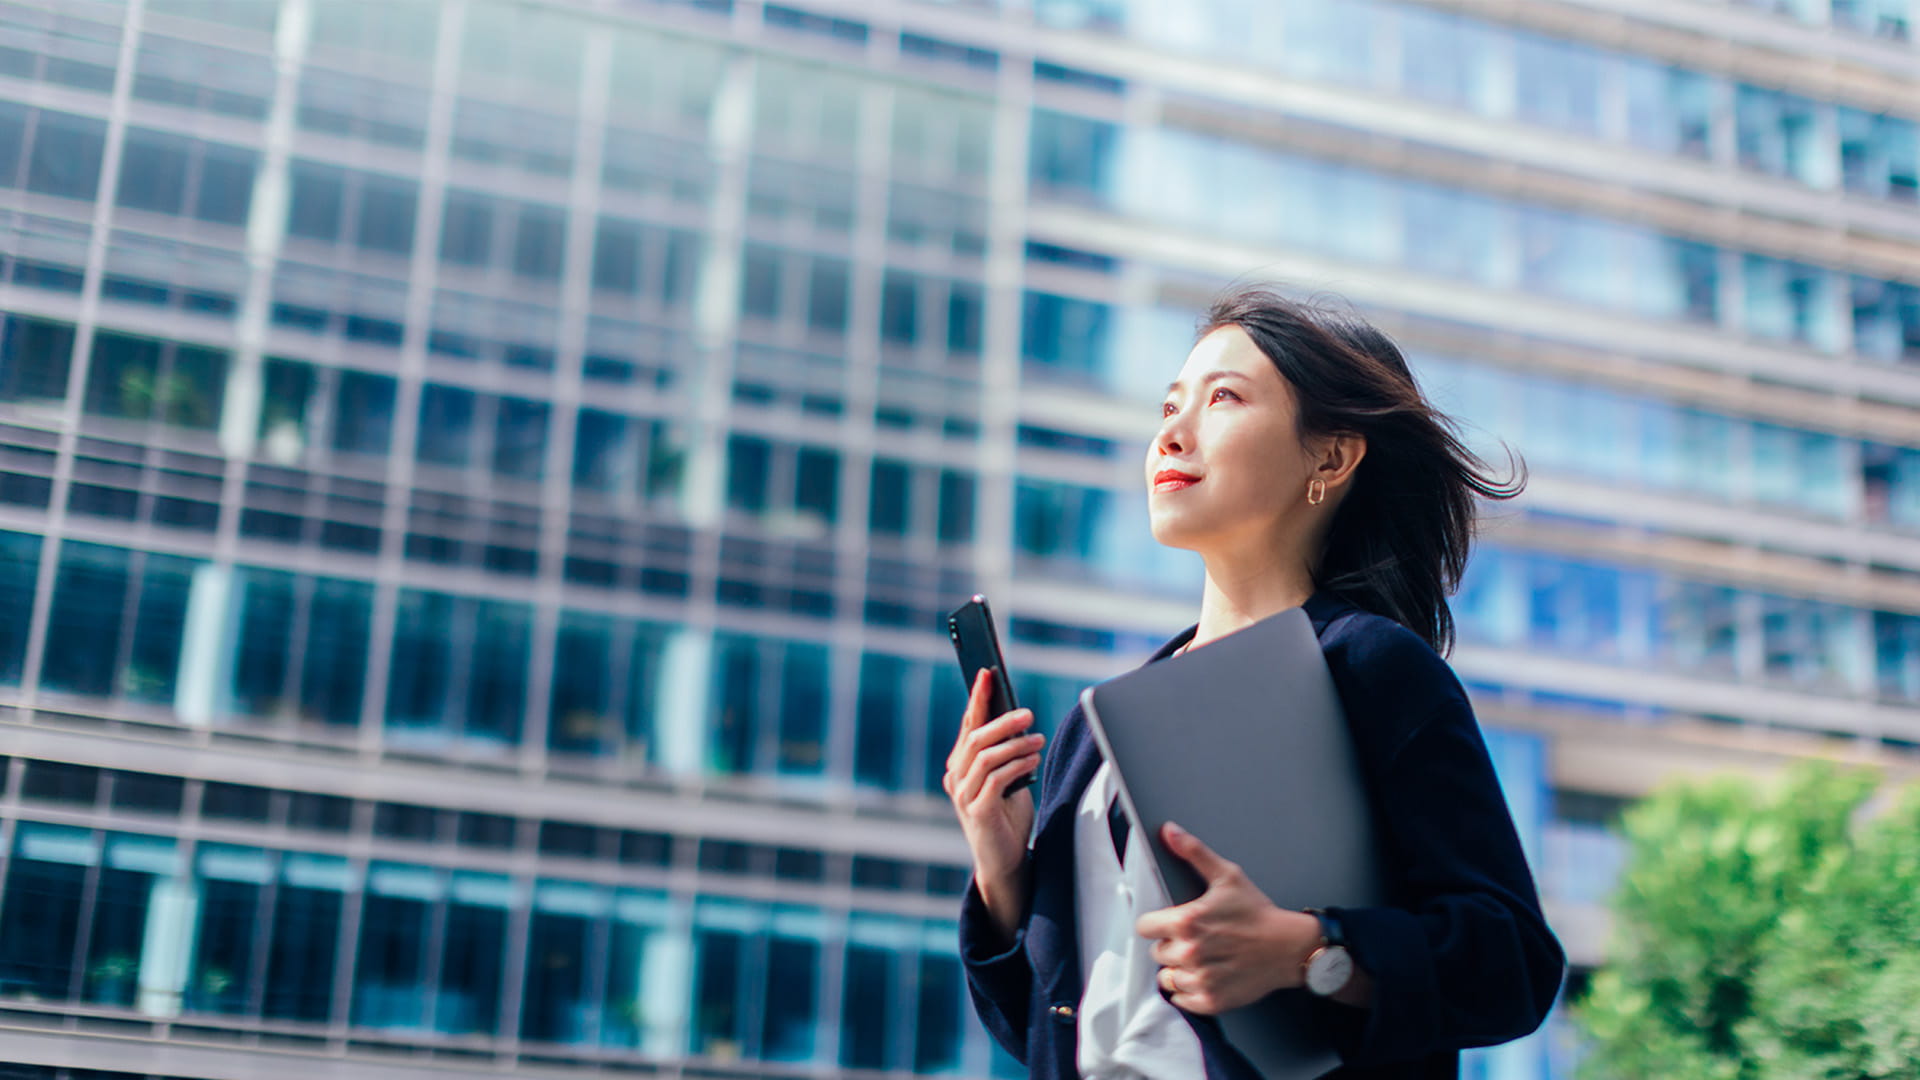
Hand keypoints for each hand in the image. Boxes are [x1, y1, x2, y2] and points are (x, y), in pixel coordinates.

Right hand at [943, 668, 1042, 934]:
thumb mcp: (1007, 779)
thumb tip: (1020, 721)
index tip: (987, 673)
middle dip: (1002, 720)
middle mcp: (956, 778)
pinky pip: (996, 780)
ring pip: (985, 756)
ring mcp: (963, 796)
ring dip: (1015, 745)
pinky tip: (1033, 760)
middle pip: (975, 737)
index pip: (968, 725)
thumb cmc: (1007, 817)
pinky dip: (1016, 765)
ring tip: (1038, 741)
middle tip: (1028, 713)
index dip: (977, 698)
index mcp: (960, 766)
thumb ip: (1007, 755)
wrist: (1004, 861)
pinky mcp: (977, 812)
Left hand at [1135, 822, 1322, 1014]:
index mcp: (1187, 922)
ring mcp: (1200, 979)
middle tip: (1195, 939)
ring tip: (1202, 958)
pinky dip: (1190, 991)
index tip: (1171, 923)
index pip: (1144, 927)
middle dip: (1171, 945)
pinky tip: (1206, 976)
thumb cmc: (1258, 913)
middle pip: (1156, 952)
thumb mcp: (1227, 876)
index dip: (1156, 923)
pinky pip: (1181, 999)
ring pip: (1167, 977)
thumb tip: (1169, 831)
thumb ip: (1193, 852)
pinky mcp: (1211, 1000)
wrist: (1290, 947)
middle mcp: (1190, 952)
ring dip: (1179, 969)